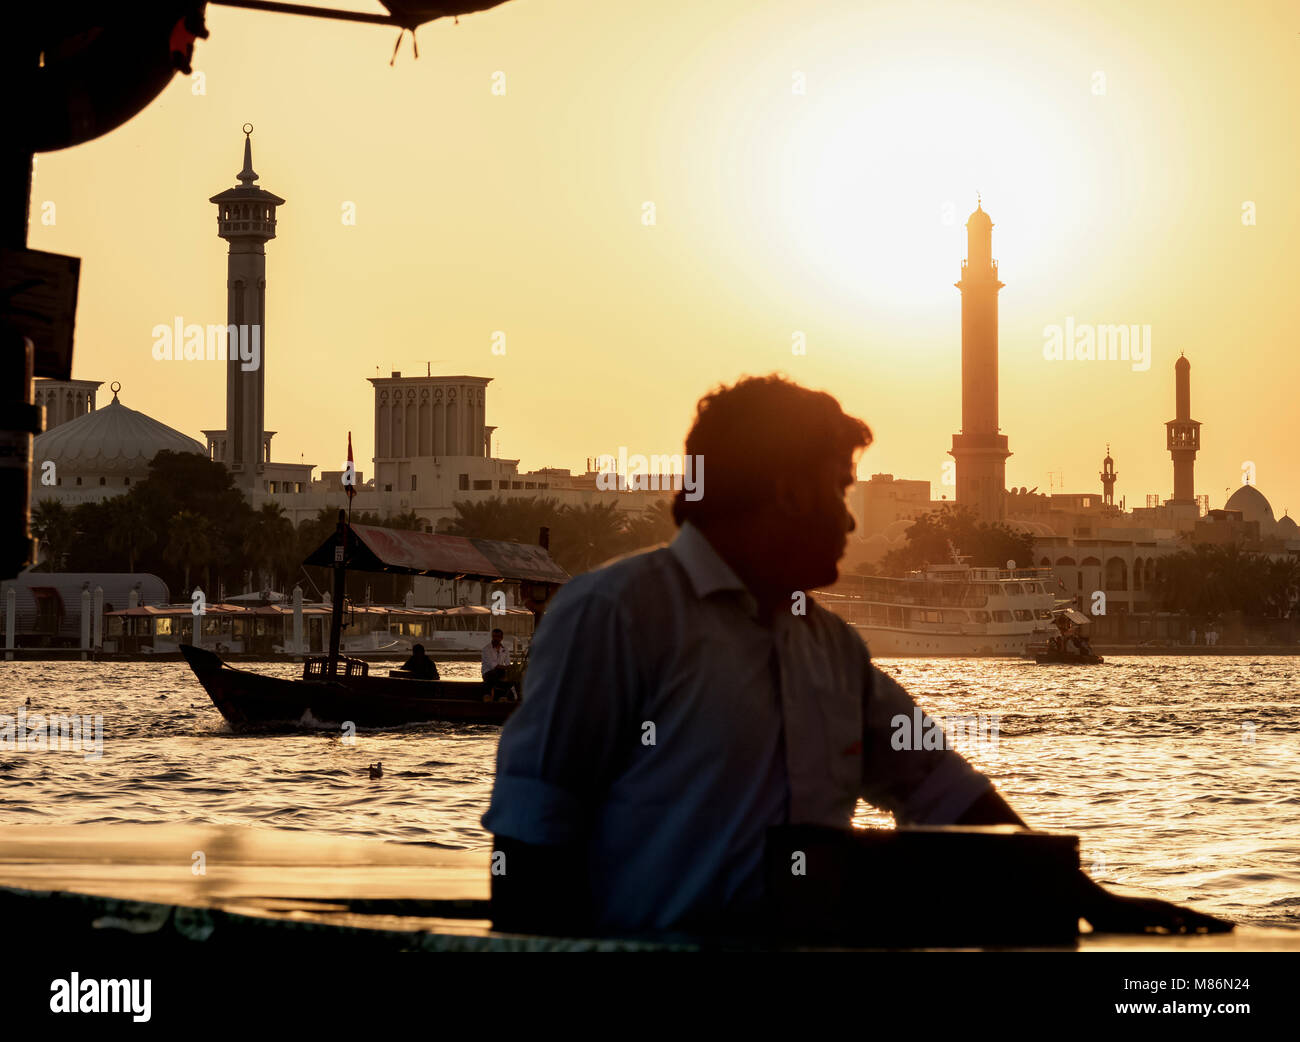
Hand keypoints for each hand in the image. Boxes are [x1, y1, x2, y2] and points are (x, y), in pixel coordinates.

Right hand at [1078, 875, 1232, 934]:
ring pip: (1180, 914)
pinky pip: (1157, 917)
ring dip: (1200, 920)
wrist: (1091, 902)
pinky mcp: (1138, 911)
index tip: (1228, 929)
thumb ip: (1151, 932)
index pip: (1190, 918)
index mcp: (1159, 913)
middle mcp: (1159, 909)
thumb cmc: (1110, 917)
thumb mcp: (1137, 929)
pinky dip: (1171, 920)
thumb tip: (1165, 937)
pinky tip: (1183, 926)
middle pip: (1191, 916)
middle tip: (1235, 929)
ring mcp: (1150, 909)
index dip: (1209, 924)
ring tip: (1219, 927)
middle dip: (1213, 923)